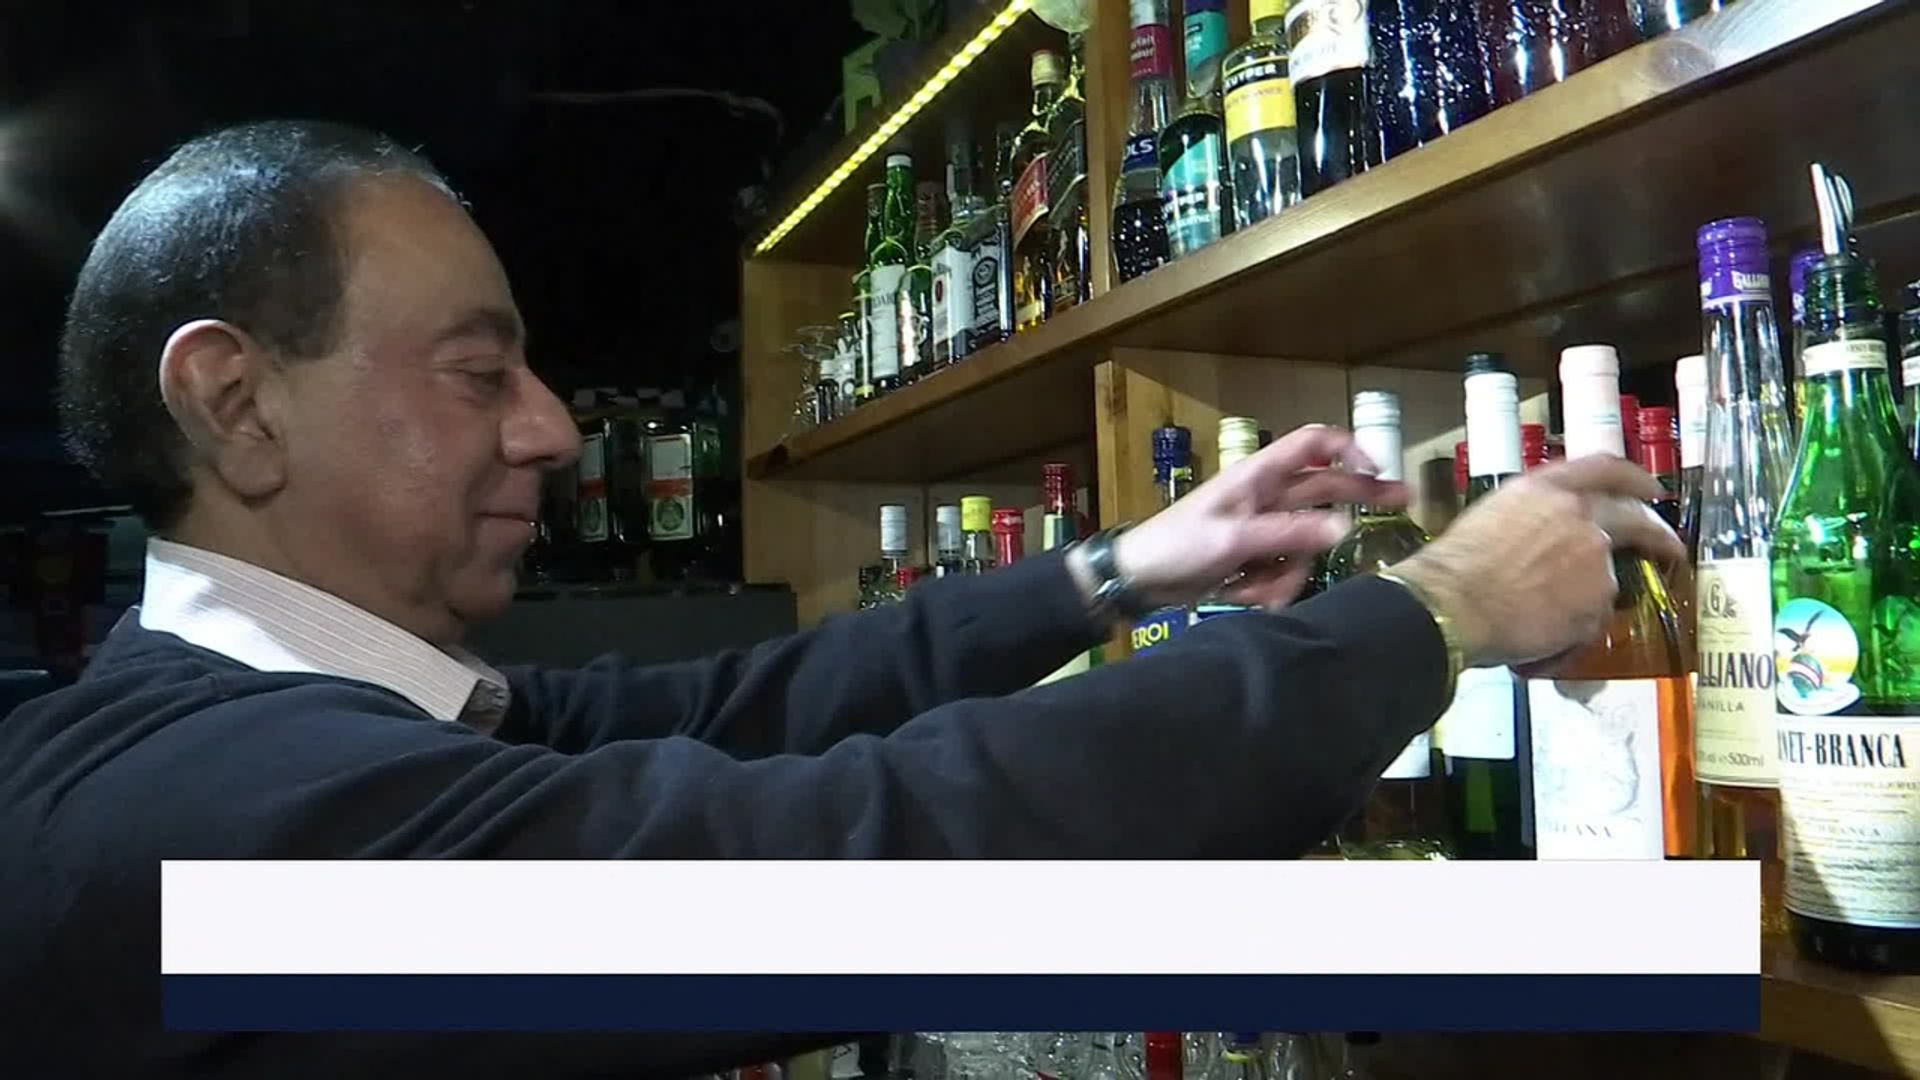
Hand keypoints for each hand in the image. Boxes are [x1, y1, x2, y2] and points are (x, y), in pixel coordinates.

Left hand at [1088, 424, 1408, 608]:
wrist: (1137, 579)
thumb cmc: (1178, 545)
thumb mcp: (1235, 538)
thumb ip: (1290, 533)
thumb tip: (1346, 527)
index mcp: (1260, 476)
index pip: (1313, 444)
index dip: (1348, 448)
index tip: (1376, 469)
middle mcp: (1267, 496)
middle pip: (1326, 489)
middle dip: (1358, 500)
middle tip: (1404, 504)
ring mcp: (1263, 528)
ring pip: (1305, 545)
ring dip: (1285, 574)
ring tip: (1250, 589)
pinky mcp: (1254, 558)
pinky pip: (1283, 571)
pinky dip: (1266, 588)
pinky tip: (1239, 594)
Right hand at [1387, 454, 1685, 672]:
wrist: (1453, 604)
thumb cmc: (1455, 566)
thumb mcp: (1491, 519)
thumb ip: (1529, 519)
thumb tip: (1541, 538)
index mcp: (1546, 489)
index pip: (1603, 468)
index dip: (1634, 478)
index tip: (1652, 489)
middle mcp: (1579, 514)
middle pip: (1635, 516)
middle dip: (1657, 532)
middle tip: (1666, 546)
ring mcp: (1596, 556)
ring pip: (1608, 579)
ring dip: (1589, 599)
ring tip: (1552, 623)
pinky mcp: (1600, 599)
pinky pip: (1593, 620)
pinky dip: (1574, 633)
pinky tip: (1544, 645)